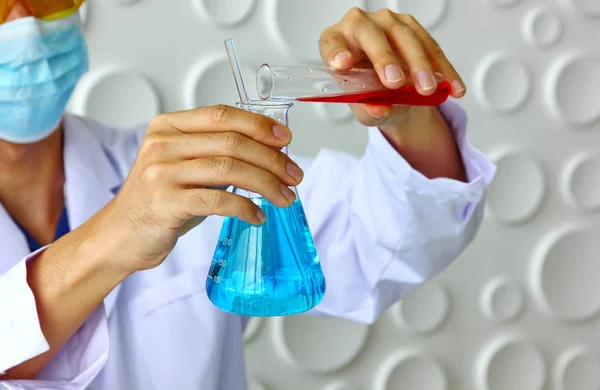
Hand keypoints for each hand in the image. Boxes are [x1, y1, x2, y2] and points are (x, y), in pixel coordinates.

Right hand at [103, 105, 303, 271]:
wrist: (121, 235)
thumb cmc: (160, 200)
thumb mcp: (184, 166)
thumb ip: (216, 151)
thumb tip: (271, 149)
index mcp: (168, 126)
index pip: (222, 115)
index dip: (259, 125)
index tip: (285, 140)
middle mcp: (162, 144)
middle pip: (232, 142)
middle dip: (272, 159)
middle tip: (294, 176)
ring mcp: (161, 173)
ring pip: (229, 169)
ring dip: (266, 184)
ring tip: (285, 198)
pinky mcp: (165, 203)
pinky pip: (218, 200)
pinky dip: (246, 208)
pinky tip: (258, 216)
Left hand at [319, 8, 465, 129]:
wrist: (393, 95)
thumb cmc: (369, 95)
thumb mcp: (365, 110)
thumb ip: (368, 110)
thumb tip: (377, 109)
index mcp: (336, 43)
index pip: (331, 43)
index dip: (335, 52)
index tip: (342, 64)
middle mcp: (359, 26)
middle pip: (372, 35)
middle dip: (386, 58)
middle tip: (395, 83)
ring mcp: (387, 23)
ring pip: (406, 37)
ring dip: (419, 64)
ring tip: (428, 89)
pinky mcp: (412, 27)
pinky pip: (430, 45)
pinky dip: (442, 68)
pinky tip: (451, 86)